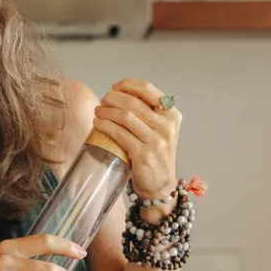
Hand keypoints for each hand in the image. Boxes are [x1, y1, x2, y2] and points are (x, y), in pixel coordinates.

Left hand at [91, 78, 182, 200]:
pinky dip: (105, 126)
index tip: (114, 87)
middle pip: (133, 102)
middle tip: (102, 101)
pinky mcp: (143, 154)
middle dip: (112, 98)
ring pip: (125, 117)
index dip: (127, 85)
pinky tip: (98, 123)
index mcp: (172, 115)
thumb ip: (148, 113)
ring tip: (98, 111)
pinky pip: (119, 134)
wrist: (160, 186)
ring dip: (106, 111)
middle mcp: (167, 126)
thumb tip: (119, 95)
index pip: (148, 89)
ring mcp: (156, 141)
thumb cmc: (155, 155)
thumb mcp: (160, 130)